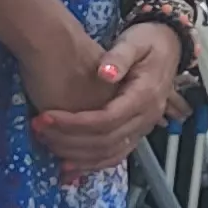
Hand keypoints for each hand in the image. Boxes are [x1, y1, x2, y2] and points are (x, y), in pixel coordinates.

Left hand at [30, 25, 181, 183]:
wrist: (168, 46)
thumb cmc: (147, 42)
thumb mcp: (134, 42)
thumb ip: (119, 56)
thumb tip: (105, 73)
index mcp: (144, 96)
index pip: (106, 119)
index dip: (74, 123)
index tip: (45, 117)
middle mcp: (147, 117)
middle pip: (105, 141)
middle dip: (68, 139)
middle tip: (38, 128)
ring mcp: (143, 127)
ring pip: (109, 153)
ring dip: (77, 155)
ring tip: (47, 144)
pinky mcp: (137, 132)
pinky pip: (115, 156)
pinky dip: (91, 164)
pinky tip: (69, 166)